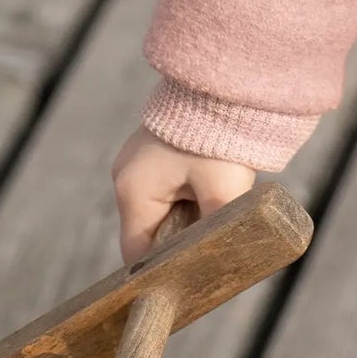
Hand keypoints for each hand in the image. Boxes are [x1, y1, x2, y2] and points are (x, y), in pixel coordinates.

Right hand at [111, 124, 256, 265]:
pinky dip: (193, 191)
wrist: (229, 77)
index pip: (138, 254)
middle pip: (152, 230)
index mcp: (131, 190)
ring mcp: (141, 157)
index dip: (163, 271)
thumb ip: (217, 232)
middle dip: (182, 238)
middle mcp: (127, 174)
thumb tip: (221, 261)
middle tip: (215, 242)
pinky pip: (172, 183)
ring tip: (220, 207)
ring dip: (191, 212)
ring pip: (165, 206)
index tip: (191, 279)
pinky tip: (217, 186)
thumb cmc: (220, 136)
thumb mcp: (223, 192)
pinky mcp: (160, 145)